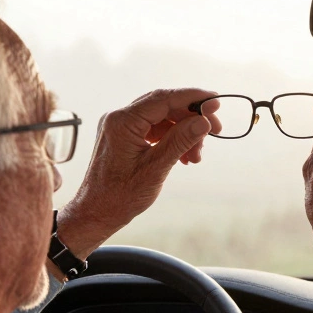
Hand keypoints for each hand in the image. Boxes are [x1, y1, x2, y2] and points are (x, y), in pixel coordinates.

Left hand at [56, 88, 221, 259]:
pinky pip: (154, 129)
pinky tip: (185, 156)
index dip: (193, 98)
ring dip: (184, 131)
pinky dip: (172, 139)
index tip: (216, 102)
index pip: (163, 98)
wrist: (96, 213)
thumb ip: (180, 141)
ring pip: (161, 118)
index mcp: (122, 122)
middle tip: (215, 130)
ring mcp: (121, 126)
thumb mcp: (155, 169)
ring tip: (197, 155)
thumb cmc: (119, 196)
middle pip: (164, 105)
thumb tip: (203, 122)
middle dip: (191, 116)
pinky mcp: (124, 136)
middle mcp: (119, 118)